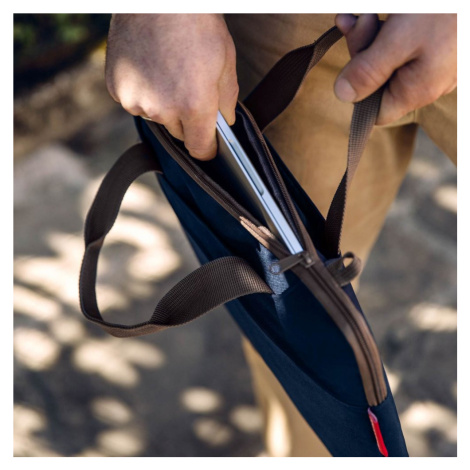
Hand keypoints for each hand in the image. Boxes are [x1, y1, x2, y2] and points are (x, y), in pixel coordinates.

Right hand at [105, 14, 238, 159]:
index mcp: (193, 105)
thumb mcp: (226, 62)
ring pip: (156, 117)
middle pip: (179, 133)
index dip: (207, 147)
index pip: (200, 149)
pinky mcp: (117, 89)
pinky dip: (143, 92)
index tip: (209, 144)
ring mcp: (136, 100)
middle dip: (187, 119)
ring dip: (164, 105)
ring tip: (168, 72)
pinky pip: (135, 102)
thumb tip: (224, 124)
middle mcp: (162, 109)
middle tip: (190, 89)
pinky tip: (150, 68)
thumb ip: (226, 102)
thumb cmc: (195, 22)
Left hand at [334, 14, 456, 124]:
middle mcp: (426, 82)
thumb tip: (343, 95)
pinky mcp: (437, 43)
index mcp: (416, 90)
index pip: (376, 112)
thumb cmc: (444, 10)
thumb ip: (369, 71)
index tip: (351, 67)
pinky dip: (387, 27)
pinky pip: (403, 42)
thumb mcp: (399, 40)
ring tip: (362, 13)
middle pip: (379, 81)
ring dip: (369, 33)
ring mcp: (434, 62)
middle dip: (361, 51)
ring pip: (388, 57)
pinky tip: (379, 13)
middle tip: (356, 21)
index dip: (358, 93)